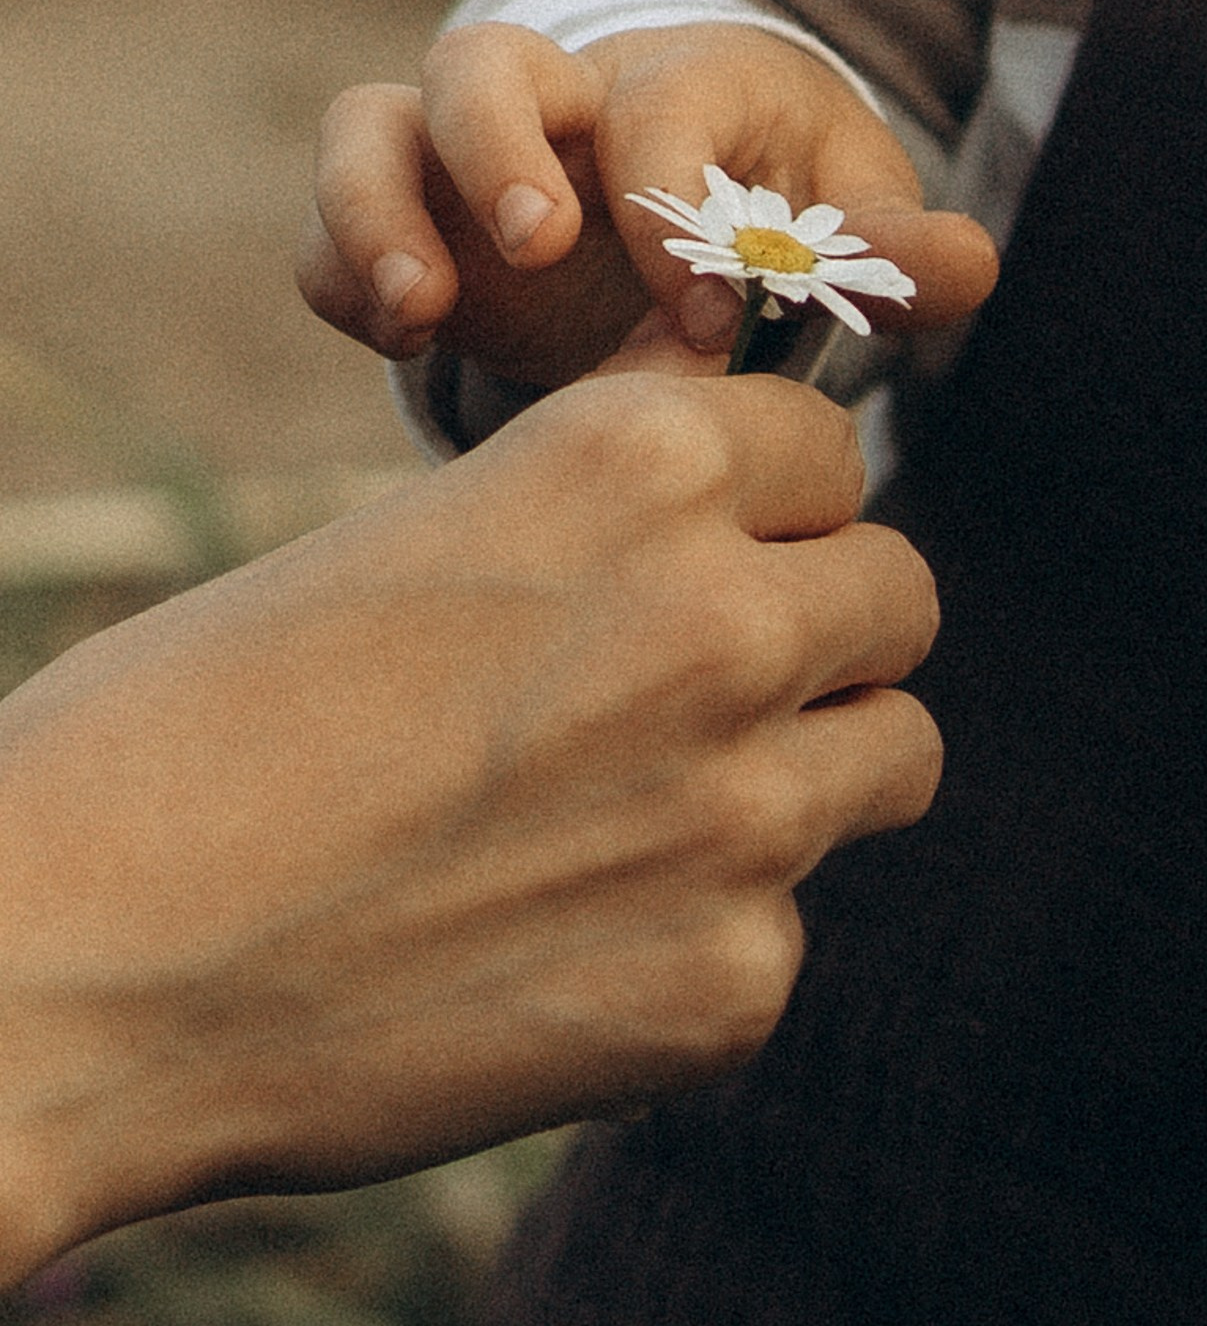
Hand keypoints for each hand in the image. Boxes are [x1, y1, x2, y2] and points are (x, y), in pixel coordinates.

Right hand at [0, 321, 940, 1285]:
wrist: (88, 952)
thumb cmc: (212, 718)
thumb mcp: (428, 532)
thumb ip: (611, 506)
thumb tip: (746, 484)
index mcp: (636, 460)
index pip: (829, 442)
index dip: (777, 494)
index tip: (729, 540)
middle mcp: (724, 614)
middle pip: (897, 591)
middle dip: (821, 623)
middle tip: (707, 680)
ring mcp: (745, 808)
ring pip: (894, 750)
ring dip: (808, 764)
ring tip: (654, 804)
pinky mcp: (730, 984)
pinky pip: (788, 923)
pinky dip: (708, 927)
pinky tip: (563, 940)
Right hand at [296, 21, 997, 384]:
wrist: (681, 203)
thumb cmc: (771, 200)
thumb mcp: (842, 214)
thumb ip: (893, 248)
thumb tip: (967, 270)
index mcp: (675, 85)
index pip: (656, 106)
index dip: (676, 202)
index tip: (711, 319)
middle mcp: (553, 100)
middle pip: (480, 59)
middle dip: (496, 146)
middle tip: (538, 245)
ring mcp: (457, 161)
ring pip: (370, 126)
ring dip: (375, 210)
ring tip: (418, 315)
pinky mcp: (405, 228)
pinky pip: (327, 232)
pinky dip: (340, 279)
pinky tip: (402, 349)